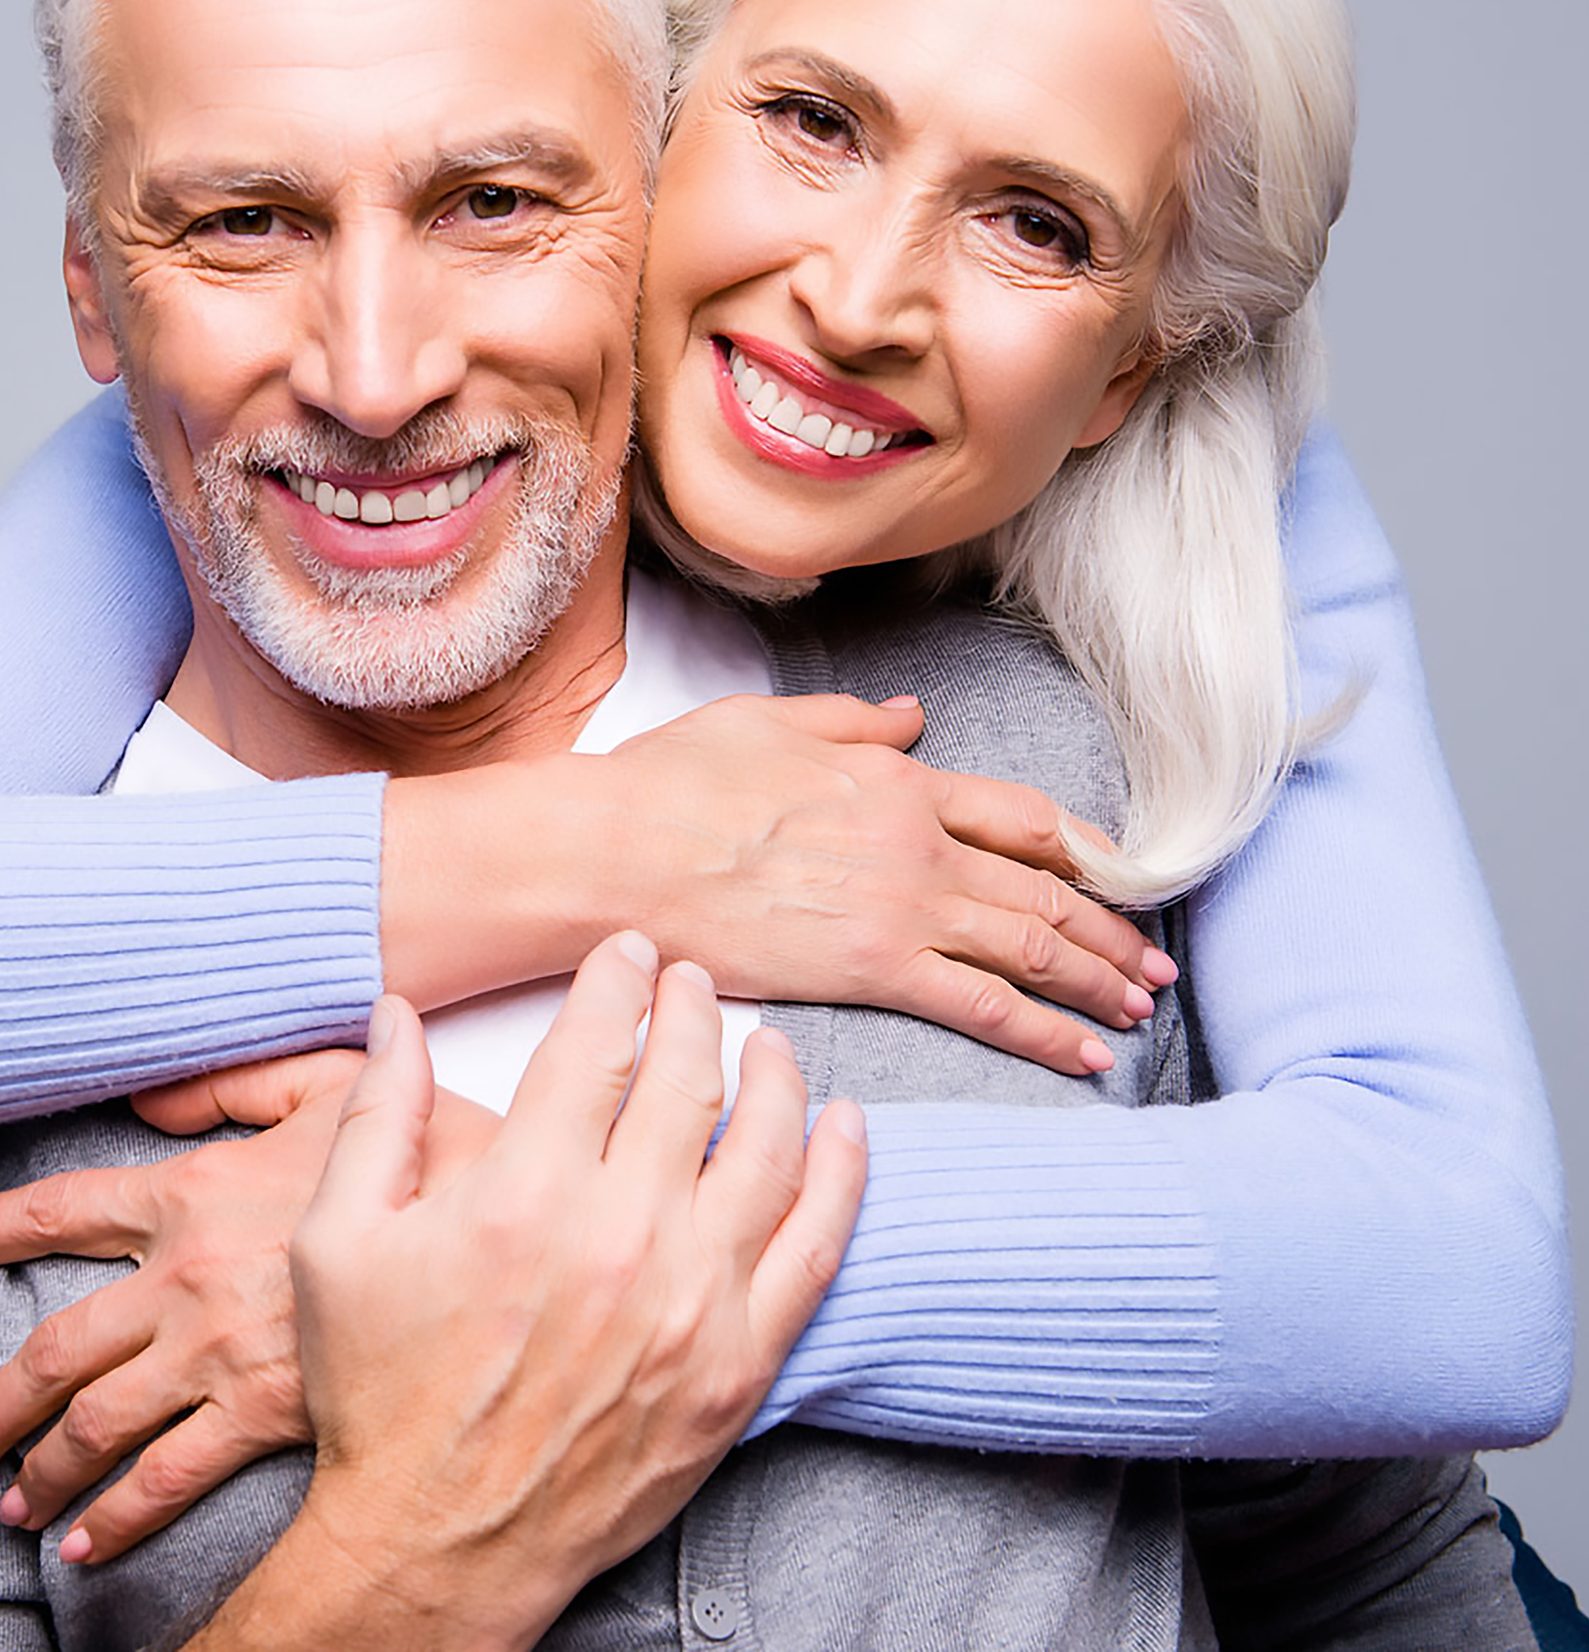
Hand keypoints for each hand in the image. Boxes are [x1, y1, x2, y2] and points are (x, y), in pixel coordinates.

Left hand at [0, 1048, 498, 1563]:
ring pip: (94, 1421)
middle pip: (53, 1347)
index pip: (58, 1209)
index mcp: (193, 1191)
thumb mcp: (330, 1084)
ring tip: (3, 1504)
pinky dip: (113, 1518)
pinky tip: (83, 1546)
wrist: (497, 1227)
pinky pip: (165, 1476)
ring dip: (37, 1470)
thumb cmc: (421, 1148)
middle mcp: (184, 1277)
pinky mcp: (262, 1413)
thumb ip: (237, 1083)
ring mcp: (218, 1351)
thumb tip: (152, 1100)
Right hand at [203, 931, 866, 1651]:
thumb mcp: (337, 1241)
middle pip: (686, 1078)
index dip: (616, 982)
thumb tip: (398, 1014)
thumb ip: (376, 1115)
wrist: (439, 1542)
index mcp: (522, 1193)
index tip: (627, 953)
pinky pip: (816, 1248)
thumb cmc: (382, 1390)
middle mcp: (620, 1236)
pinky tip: (843, 1126)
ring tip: (765, 1038)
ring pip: (766, 1147)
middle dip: (692, 1007)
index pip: (596, 1044)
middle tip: (689, 980)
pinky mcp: (739, 1364)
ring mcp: (692, 1303)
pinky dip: (841, 1174)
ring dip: (773, 1073)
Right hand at [385, 693, 1171, 1077]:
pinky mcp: (871, 972)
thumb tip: (914, 719)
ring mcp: (900, 909)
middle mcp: (918, 844)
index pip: (1020, 816)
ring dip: (1096, 979)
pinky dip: (1047, 1031)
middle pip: (1044, 891)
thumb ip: (855, 722)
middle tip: (1153, 961)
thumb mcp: (771, 720)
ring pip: (1030, 948)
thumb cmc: (676, 782)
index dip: (1080, 849)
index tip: (1114, 875)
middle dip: (1109, 929)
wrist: (620, 849)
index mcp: (896, 780)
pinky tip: (1087, 1053)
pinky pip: (984, 1006)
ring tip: (1138, 1006)